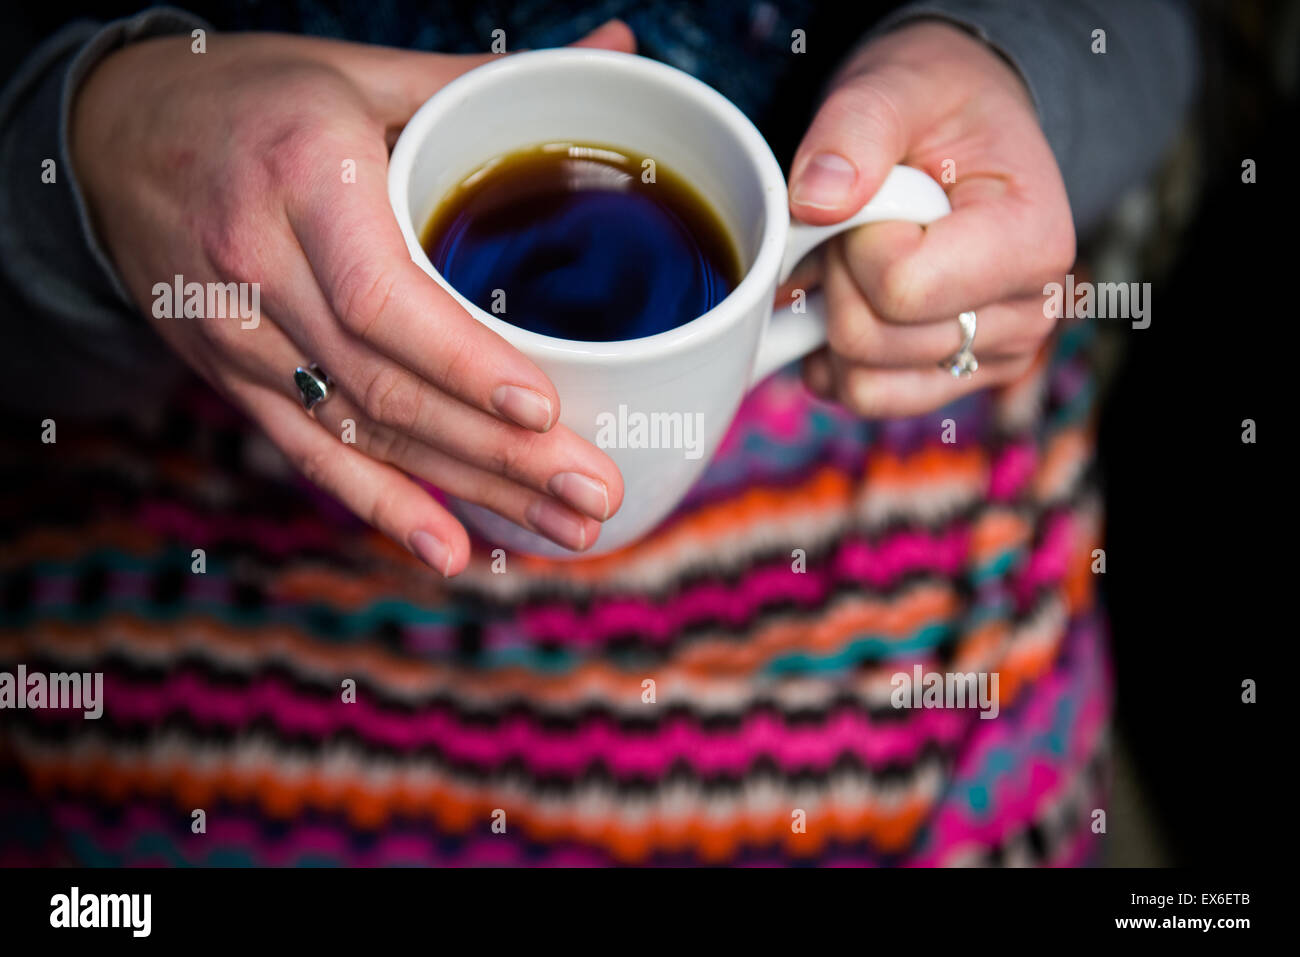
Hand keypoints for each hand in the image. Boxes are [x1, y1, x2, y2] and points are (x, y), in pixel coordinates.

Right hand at [70, 23, 636, 575]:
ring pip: (360, 434)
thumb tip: (616, 52)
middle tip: (594, 495)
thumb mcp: (363, 74)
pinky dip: (384, 508)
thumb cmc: (260, 100)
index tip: (544, 409)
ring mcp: (238, 337)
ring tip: (562, 530)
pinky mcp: (231, 380)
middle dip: (498, 454)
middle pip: (386, 384)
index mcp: (304, 176)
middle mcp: (259, 266)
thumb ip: (487, 83)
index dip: (462, 363)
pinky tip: (451, 550)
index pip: (382, 296)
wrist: (115, 137)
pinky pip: (310, 455)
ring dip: (466, 493)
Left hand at [785, 21, 1075, 416]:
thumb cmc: (938, 107)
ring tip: (859, 257)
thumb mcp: (897, 86)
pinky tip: (850, 299)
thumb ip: (855, 128)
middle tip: (856, 223)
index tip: (872, 197)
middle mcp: (1026, 315)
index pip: (903, 287)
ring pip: (862, 384)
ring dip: (832, 318)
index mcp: (1034, 241)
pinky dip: (832, 357)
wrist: (958, 132)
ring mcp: (988, 360)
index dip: (854, 242)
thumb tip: (815, 199)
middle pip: (872, 340)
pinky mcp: (947, 382)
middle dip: (837, 276)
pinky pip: (861, 398)